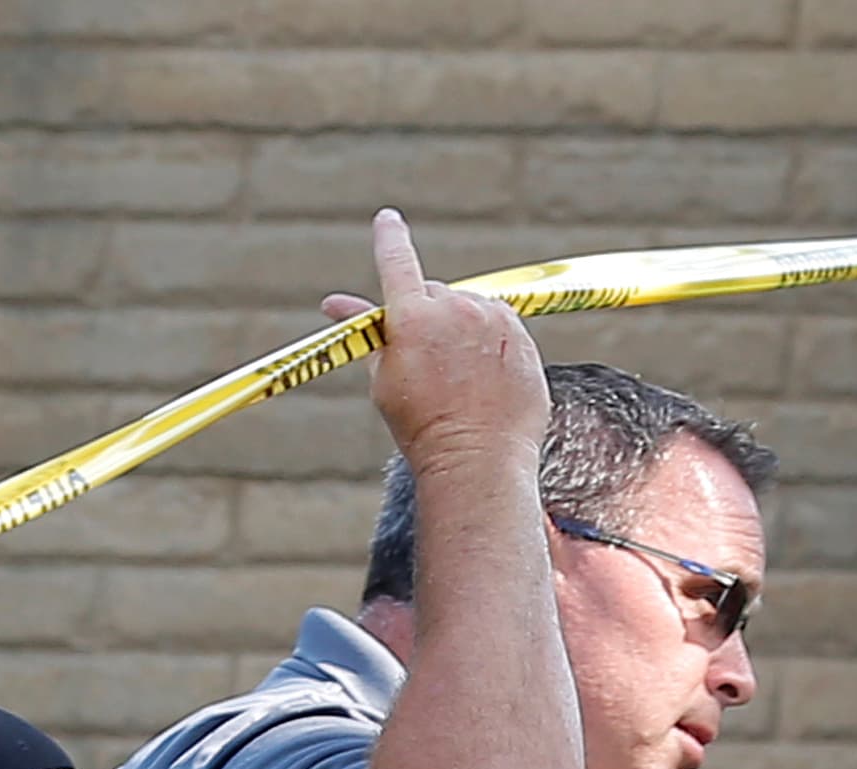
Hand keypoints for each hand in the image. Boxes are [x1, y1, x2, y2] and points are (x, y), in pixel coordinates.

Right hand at [321, 208, 547, 480]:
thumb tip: (333, 303)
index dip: (389, 237)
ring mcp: (494, 322)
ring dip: (463, 328)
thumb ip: (367, 331)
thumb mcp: (384, 378)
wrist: (477, 460)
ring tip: (460, 377)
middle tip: (427, 358)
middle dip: (429, 314)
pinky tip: (485, 378)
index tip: (387, 219)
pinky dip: (493, 343)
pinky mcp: (523, 339)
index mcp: (413, 317)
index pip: (396, 260)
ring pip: (473, 309)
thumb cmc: (422, 427)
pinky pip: (503, 327)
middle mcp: (456, 309)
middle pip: (437, 293)